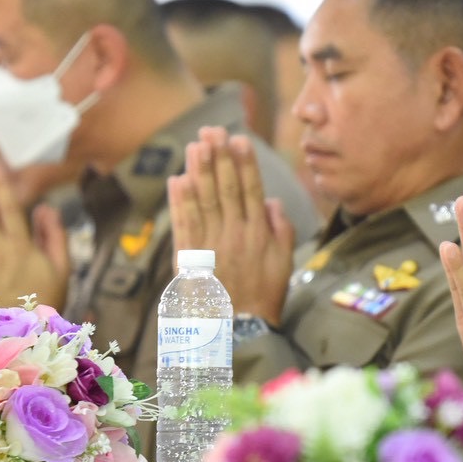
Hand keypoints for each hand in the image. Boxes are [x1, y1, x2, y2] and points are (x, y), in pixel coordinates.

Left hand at [168, 126, 294, 323]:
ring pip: (204, 200)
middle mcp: (234, 233)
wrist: (239, 330)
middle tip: (212, 131)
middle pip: (225, 187)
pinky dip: (180, 201)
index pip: (252, 189)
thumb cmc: (265, 296)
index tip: (240, 139)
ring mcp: (210, 244)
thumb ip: (281, 229)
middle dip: (219, 156)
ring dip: (198, 170)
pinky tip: (177, 180)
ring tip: (195, 145)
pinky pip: (184, 224)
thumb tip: (273, 201)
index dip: (245, 163)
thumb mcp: (285, 262)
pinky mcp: (190, 257)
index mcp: (259, 232)